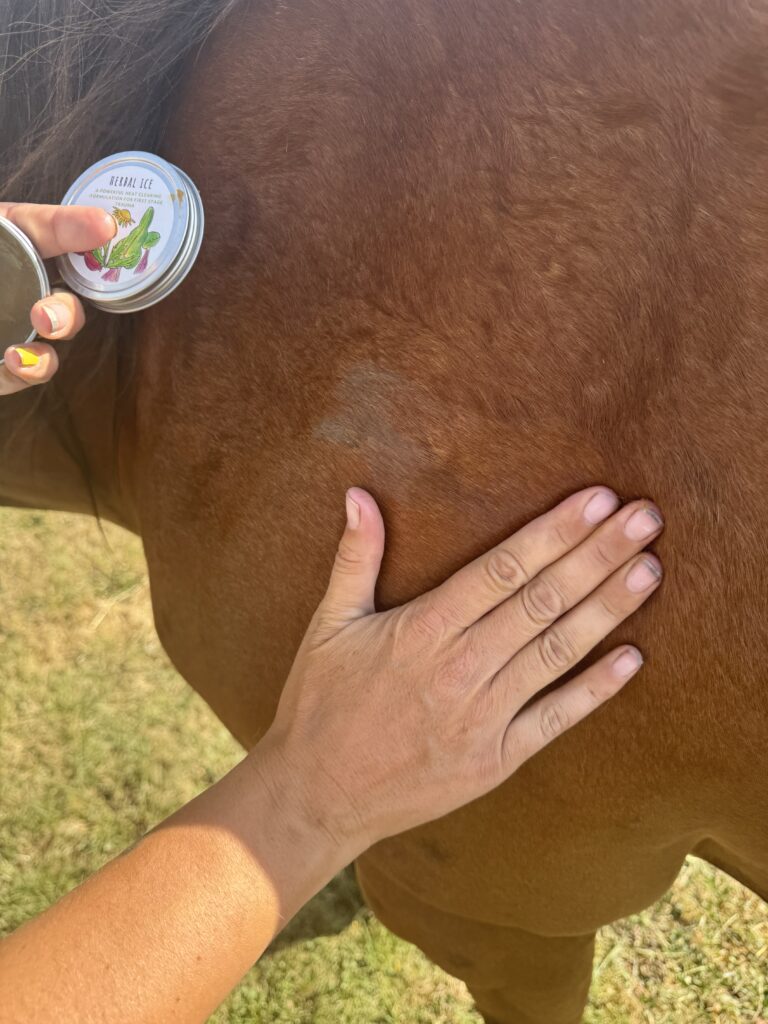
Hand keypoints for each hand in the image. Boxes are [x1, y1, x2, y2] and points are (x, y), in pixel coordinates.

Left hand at [0, 203, 115, 394]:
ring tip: (20, 354)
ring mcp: (10, 333)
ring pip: (46, 355)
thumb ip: (50, 226)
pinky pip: (18, 377)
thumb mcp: (4, 224)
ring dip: (45, 360)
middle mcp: (21, 296)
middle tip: (46, 319)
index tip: (109, 230)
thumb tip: (107, 222)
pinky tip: (14, 361)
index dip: (90, 245)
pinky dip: (23, 373)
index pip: (68, 252)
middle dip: (66, 318)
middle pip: (65, 312)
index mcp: (22, 254)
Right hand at [262, 486, 662, 854]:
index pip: (501, 569)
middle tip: (644, 518)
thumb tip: (358, 495)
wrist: (317, 796)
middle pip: (541, 602)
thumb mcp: (328, 625)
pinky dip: (595, 690)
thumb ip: (354, 559)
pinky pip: (555, 720)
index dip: (553, 532)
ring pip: (557, 652)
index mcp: (421, 631)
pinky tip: (633, 658)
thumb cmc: (321, 704)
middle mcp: (458, 670)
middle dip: (597, 555)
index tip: (594, 500)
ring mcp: (482, 719)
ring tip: (649, 569)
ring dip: (608, 609)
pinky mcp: (495, 760)